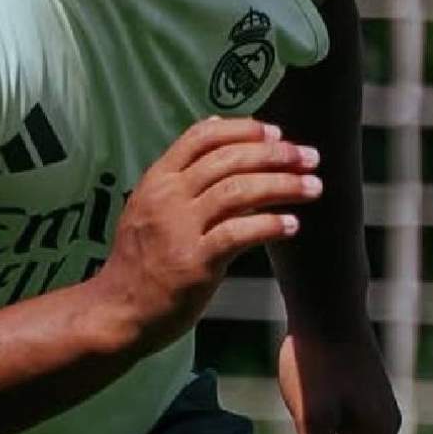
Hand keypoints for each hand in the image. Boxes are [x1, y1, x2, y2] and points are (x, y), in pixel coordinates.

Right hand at [91, 117, 321, 355]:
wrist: (119, 310)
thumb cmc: (142, 258)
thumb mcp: (150, 204)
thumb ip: (183, 170)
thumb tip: (216, 124)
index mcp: (157, 180)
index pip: (202, 137)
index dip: (244, 129)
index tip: (277, 133)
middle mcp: (167, 198)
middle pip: (228, 160)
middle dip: (276, 154)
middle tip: (310, 157)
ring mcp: (179, 229)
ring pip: (238, 191)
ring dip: (283, 185)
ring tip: (313, 187)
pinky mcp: (194, 262)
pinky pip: (239, 234)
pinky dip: (270, 225)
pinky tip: (292, 225)